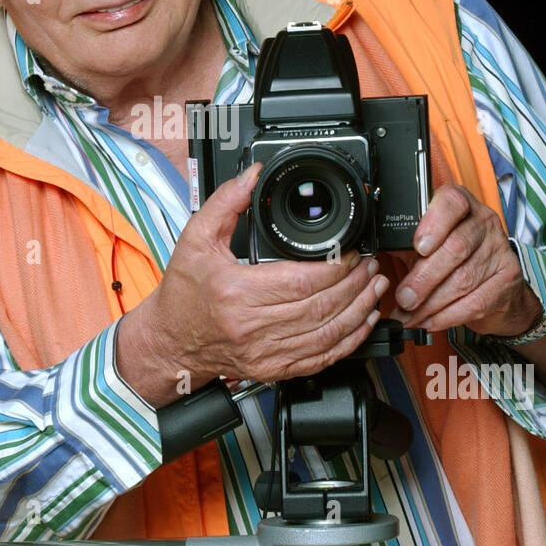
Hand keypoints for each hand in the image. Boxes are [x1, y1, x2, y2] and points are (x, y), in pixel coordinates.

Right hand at [117, 162, 390, 404]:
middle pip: (322, 306)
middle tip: (370, 264)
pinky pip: (322, 358)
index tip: (351, 251)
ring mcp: (266, 353)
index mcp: (236, 292)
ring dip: (360, 310)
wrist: (170, 342)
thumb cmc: (183, 293)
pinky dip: (350, 340)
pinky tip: (363, 321)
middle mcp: (252, 327)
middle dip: (355, 284)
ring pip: (328, 334)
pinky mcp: (275, 369)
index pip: (302, 281)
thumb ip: (226, 203)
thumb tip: (253, 176)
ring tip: (375, 287)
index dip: (336, 266)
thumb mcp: (195, 239)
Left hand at [392, 184, 542, 337]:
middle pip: (455, 248)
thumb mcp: (427, 245)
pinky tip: (430, 321)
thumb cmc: (453, 261)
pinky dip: (447, 316)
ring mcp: (499, 250)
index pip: (452, 203)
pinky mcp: (508, 278)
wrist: (496, 287)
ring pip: (463, 279)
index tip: (418, 246)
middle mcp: (484, 222)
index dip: (434, 224)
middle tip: (403, 298)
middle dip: (424, 278)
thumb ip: (405, 244)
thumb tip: (371, 258)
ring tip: (410, 315)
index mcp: (461, 206)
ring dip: (431, 303)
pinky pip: (475, 301)